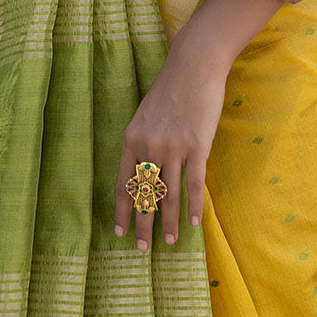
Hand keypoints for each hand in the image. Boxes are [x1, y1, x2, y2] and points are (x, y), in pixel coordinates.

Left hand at [112, 37, 225, 250]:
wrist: (193, 66)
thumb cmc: (170, 89)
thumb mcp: (145, 116)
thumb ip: (142, 143)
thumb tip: (144, 173)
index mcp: (131, 140)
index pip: (122, 184)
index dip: (121, 210)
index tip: (119, 232)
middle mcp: (149, 147)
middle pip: (144, 195)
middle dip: (142, 225)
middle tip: (141, 249)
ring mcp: (173, 148)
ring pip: (169, 195)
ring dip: (167, 222)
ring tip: (167, 243)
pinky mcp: (197, 146)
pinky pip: (193, 184)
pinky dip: (193, 207)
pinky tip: (192, 224)